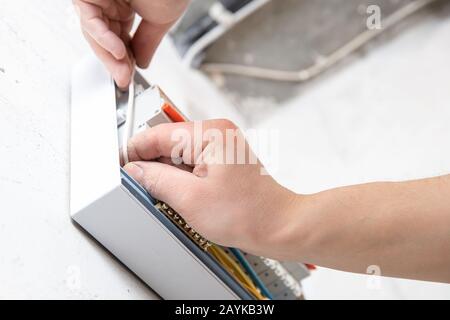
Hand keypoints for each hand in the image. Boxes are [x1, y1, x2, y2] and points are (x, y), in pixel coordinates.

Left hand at [74, 0, 188, 87]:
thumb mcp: (160, 20)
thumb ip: (147, 43)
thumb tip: (142, 62)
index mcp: (123, 5)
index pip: (117, 38)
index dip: (123, 60)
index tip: (129, 77)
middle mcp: (108, 0)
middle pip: (102, 38)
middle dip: (115, 62)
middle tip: (124, 79)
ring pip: (93, 32)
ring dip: (109, 55)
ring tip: (123, 70)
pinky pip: (89, 19)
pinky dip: (103, 38)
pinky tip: (118, 52)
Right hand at [123, 120, 300, 258]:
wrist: (277, 225)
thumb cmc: (248, 213)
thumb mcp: (190, 199)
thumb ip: (156, 179)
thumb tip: (134, 170)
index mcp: (210, 134)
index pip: (157, 134)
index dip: (135, 152)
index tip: (122, 168)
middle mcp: (217, 132)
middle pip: (168, 142)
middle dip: (153, 164)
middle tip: (144, 188)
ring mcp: (222, 144)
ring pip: (179, 153)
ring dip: (168, 173)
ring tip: (172, 196)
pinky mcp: (224, 157)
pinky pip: (192, 161)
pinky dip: (182, 176)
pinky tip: (185, 194)